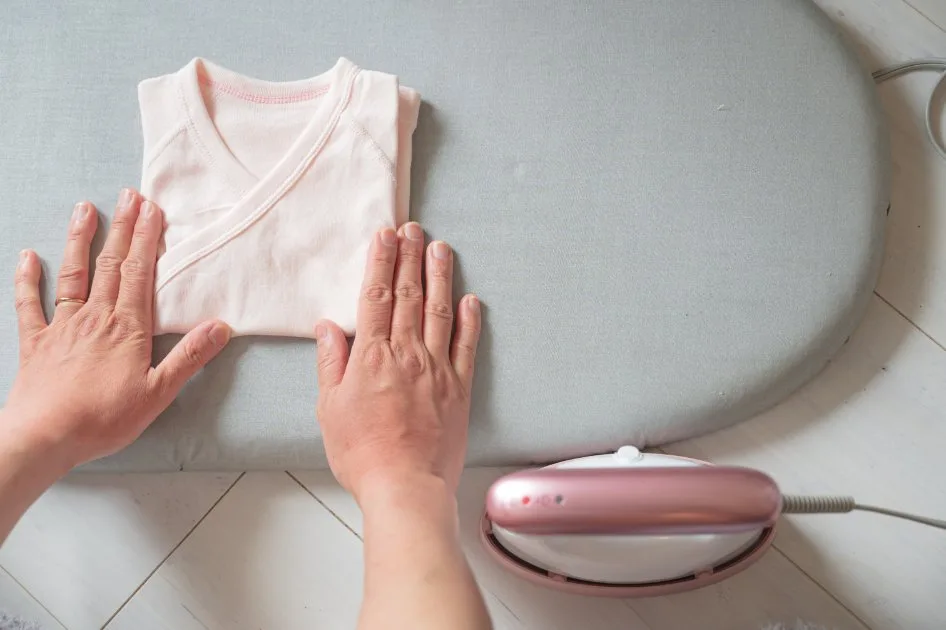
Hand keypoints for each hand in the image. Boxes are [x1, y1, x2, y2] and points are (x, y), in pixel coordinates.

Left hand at [3, 189, 230, 468]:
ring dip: (79, 240)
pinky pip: (29, 305)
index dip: (146, 239)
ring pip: (72, 275)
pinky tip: (27, 256)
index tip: (152, 209)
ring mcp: (62, 327)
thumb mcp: (158, 392)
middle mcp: (94, 318)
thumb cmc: (104, 418)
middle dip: (121, 228)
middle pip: (110, 264)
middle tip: (129, 195)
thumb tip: (221, 326)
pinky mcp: (35, 343)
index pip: (140, 273)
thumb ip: (189, 356)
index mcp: (126, 328)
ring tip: (84, 209)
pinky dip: (27, 279)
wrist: (43, 437)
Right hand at [315, 222, 481, 500]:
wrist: (406, 486)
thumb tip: (329, 327)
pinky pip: (466, 346)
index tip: (384, 236)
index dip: (380, 263)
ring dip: (439, 276)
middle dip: (410, 257)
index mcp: (372, 357)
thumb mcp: (330, 409)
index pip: (376, 298)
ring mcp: (437, 369)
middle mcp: (407, 355)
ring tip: (440, 248)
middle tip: (413, 229)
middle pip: (409, 296)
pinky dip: (469, 320)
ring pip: (440, 312)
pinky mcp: (459, 388)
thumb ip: (331, 363)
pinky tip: (471, 300)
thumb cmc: (362, 453)